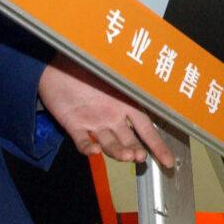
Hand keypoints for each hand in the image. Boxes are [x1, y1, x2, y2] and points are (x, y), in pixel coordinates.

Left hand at [38, 55, 174, 167]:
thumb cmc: (86, 62)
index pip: (145, 128)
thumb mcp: (113, 70)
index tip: (169, 162)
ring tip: (126, 156)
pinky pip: (83, 141)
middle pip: (129, 140)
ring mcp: (94, 123)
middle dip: (136, 151)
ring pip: (109, 144)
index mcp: (124, 103)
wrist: (54, 63)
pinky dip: (88, 148)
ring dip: (118, 152)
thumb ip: (130, 78)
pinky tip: (94, 150)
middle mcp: (111, 117)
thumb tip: (154, 74)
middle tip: (139, 157)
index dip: (157, 145)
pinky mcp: (74, 125)